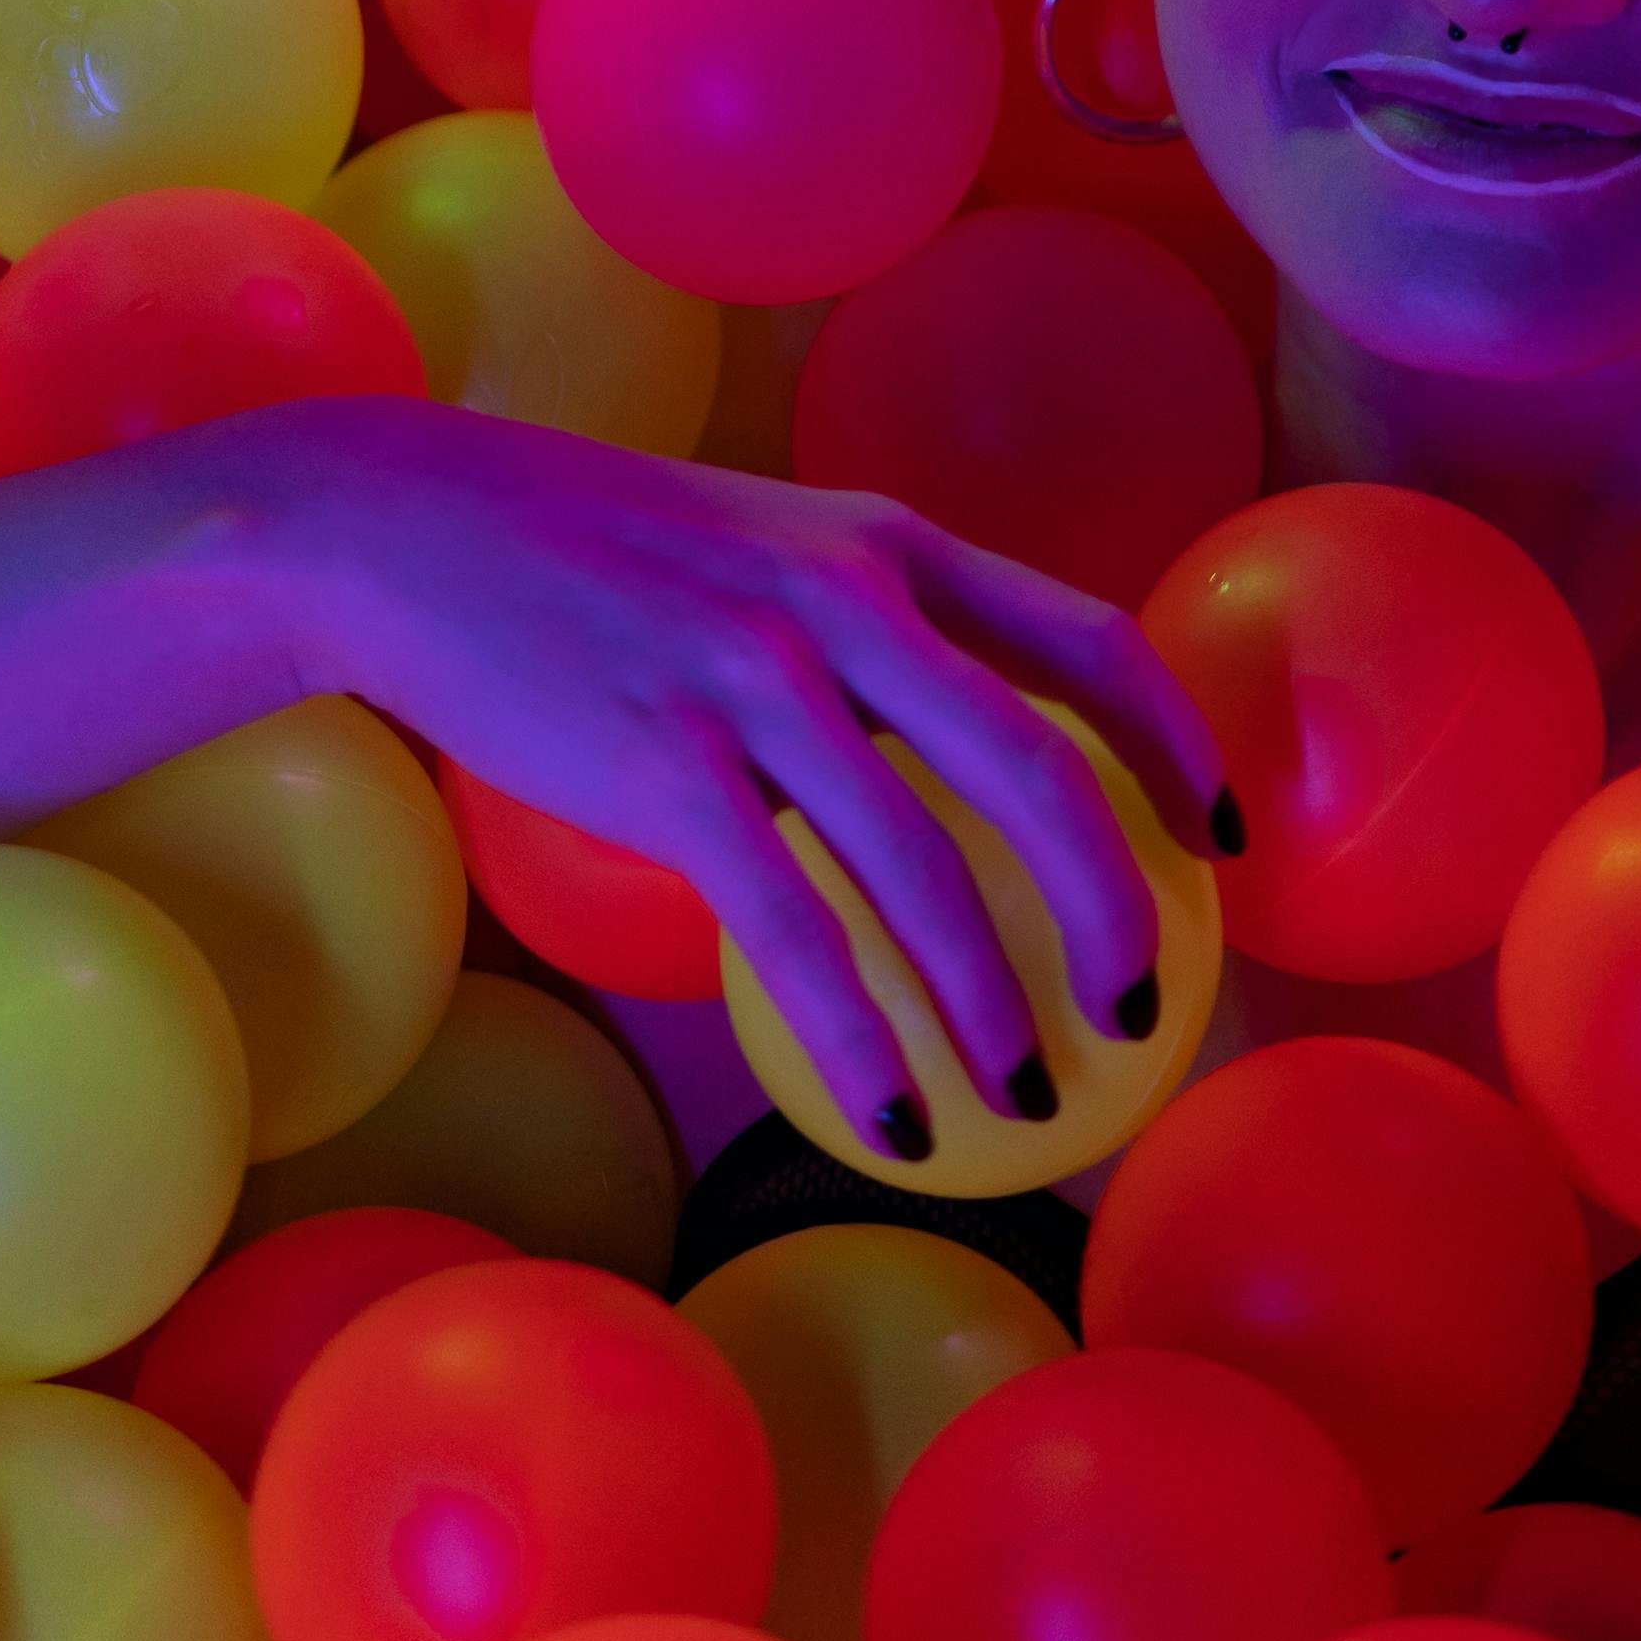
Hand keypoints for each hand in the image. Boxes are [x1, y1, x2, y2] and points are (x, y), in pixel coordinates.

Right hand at [299, 404, 1229, 1156]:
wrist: (418, 527)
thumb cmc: (598, 553)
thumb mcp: (770, 546)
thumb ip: (870, 620)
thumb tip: (966, 750)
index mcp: (889, 545)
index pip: (1086, 637)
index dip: (1177, 739)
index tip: (1223, 835)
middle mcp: (844, 603)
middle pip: (1035, 765)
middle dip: (1113, 901)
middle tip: (1144, 1007)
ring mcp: (754, 683)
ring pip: (917, 867)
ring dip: (986, 1002)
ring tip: (1026, 1096)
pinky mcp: (664, 768)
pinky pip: (788, 927)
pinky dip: (855, 1035)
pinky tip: (890, 1113)